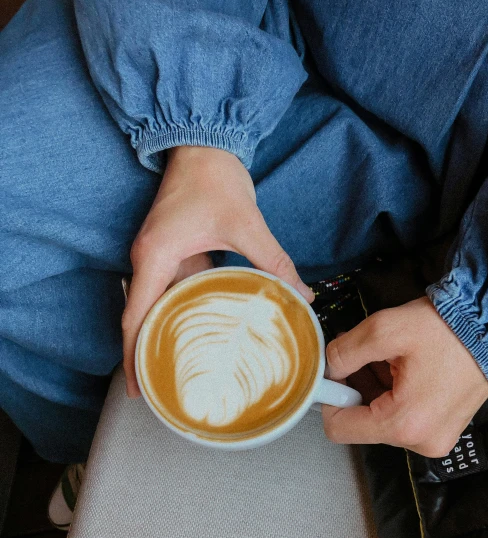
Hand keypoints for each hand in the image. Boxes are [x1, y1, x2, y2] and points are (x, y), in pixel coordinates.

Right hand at [122, 145, 313, 397]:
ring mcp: (160, 258)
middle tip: (162, 391)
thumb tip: (302, 296)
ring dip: (162, 337)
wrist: (203, 145)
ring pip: (155, 307)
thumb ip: (274, 261)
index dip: (134, 356)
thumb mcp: (246, 224)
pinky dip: (179, 314)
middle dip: (146, 355)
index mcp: (156, 257)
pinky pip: (172, 291)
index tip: (139, 388)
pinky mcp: (174, 253)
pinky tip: (198, 332)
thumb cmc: (215, 180)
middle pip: (139, 319)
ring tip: (177, 371)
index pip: (136, 316)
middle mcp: (149, 261)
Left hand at [322, 297, 487, 456]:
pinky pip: (403, 417)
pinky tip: (403, 366)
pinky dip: (394, 394)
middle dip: (356, 388)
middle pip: (361, 424)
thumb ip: (344, 352)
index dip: (329, 398)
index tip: (335, 371)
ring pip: (381, 419)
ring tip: (389, 356)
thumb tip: (328, 369)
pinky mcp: (444, 430)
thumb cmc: (446, 329)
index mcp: (404, 424)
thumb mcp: (385, 329)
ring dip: (375, 389)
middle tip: (364, 354)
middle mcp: (420, 442)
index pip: (339, 429)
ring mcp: (435, 440)